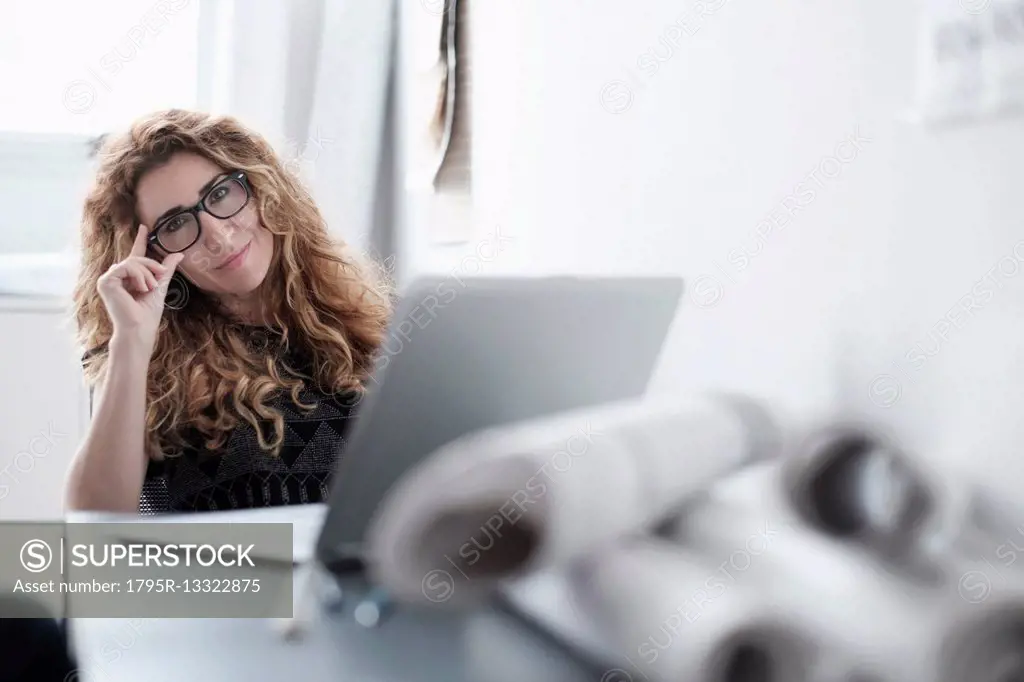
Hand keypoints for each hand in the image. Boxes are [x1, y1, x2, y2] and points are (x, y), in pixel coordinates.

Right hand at [96, 224, 185, 354]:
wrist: (140, 328)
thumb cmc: (148, 313)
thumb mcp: (160, 286)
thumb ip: (166, 269)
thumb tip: (179, 254)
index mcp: (129, 278)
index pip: (135, 255)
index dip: (140, 240)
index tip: (144, 227)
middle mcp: (117, 276)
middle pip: (137, 258)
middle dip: (151, 266)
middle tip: (158, 282)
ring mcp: (109, 278)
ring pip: (132, 261)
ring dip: (146, 274)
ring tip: (149, 288)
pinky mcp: (105, 281)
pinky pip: (126, 267)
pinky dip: (138, 276)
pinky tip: (140, 288)